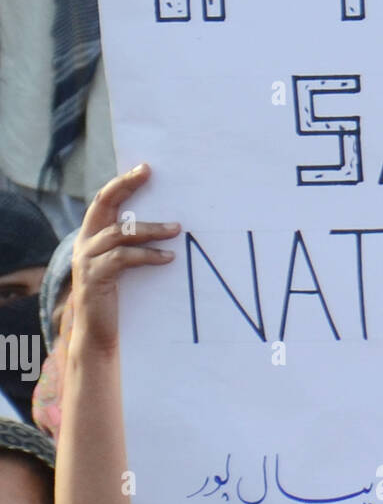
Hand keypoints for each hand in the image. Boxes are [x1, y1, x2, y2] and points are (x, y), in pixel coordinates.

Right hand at [70, 164, 179, 353]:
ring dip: (151, 229)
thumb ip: (132, 246)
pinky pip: (123, 258)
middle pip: (103, 204)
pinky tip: (167, 258)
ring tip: (176, 228)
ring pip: (119, 232)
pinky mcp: (95, 278)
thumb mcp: (122, 267)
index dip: (122, 183)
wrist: (98, 335)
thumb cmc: (116, 299)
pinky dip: (148, 255)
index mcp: (91, 236)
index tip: (145, 169)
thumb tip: (167, 227)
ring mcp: (87, 259)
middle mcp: (84, 242)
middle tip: (147, 173)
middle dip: (125, 186)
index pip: (104, 201)